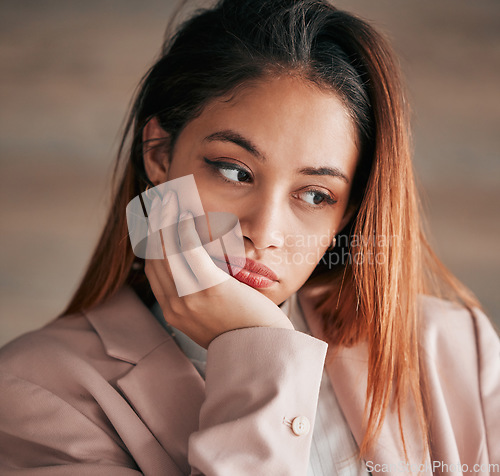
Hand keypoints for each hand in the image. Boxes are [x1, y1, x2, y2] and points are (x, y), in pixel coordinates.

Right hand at [144, 189, 293, 348]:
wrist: (263, 351)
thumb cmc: (244, 328)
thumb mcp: (212, 314)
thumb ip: (199, 293)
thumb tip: (199, 265)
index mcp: (174, 310)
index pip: (153, 267)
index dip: (151, 239)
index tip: (155, 218)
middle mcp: (174, 304)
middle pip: (154, 255)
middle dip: (154, 223)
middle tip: (159, 200)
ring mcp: (188, 298)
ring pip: (166, 249)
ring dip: (166, 219)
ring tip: (169, 197)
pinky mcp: (208, 288)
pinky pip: (188, 251)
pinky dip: (183, 229)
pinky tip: (185, 213)